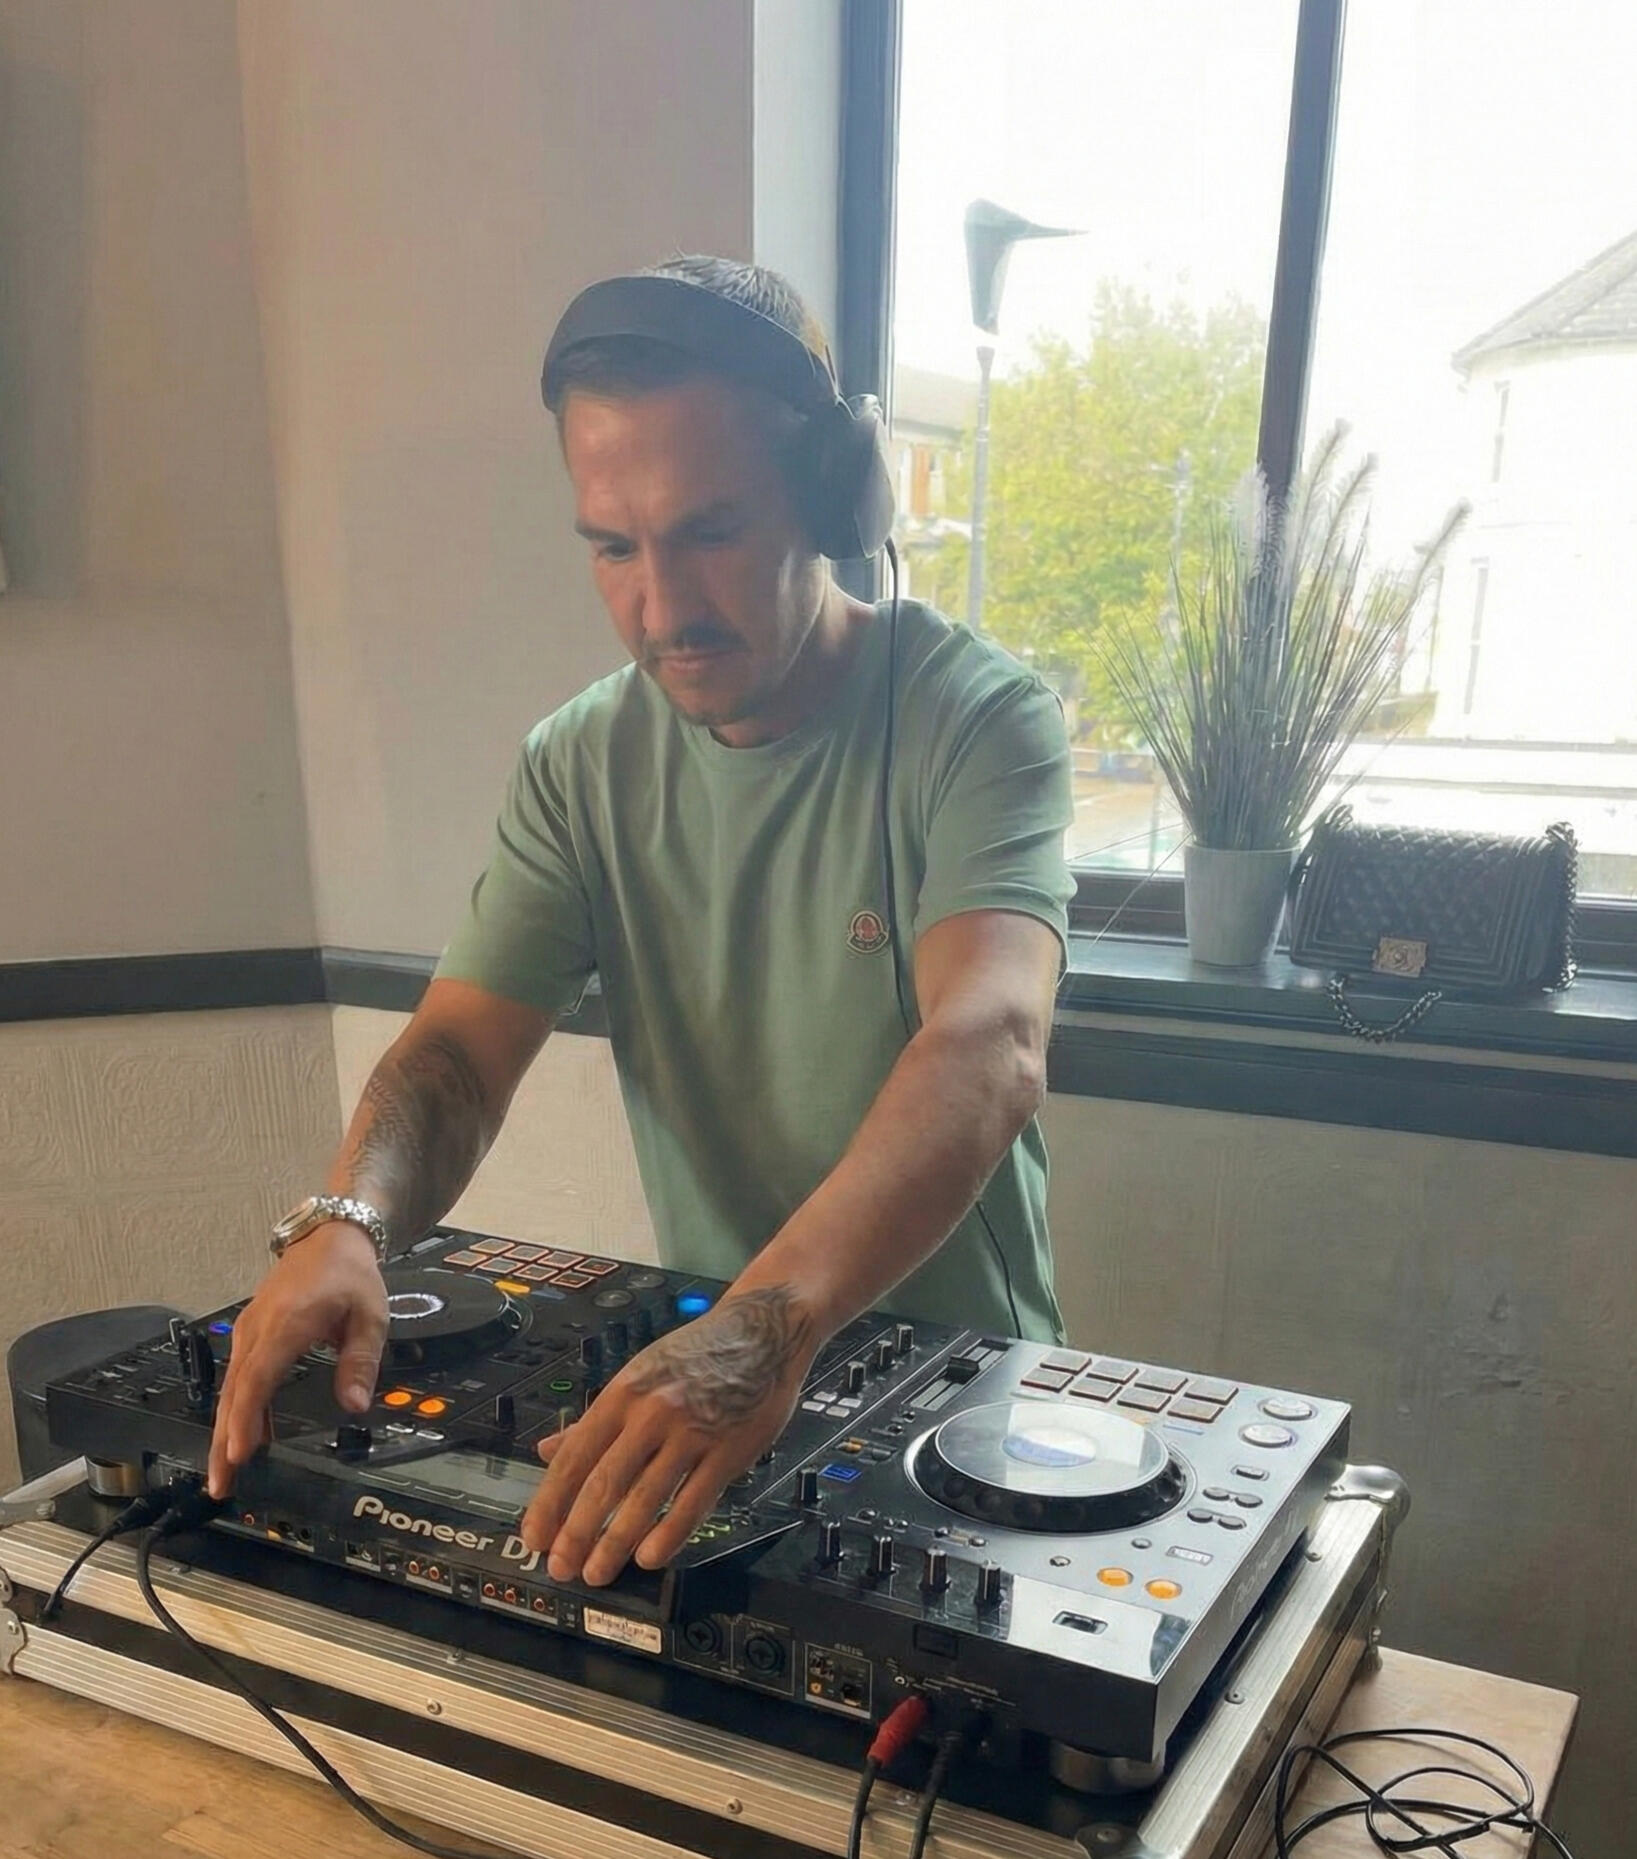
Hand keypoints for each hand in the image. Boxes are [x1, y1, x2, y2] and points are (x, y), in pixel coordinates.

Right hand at [206, 1223, 387, 1498]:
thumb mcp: (370, 1316)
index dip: (247, 1418)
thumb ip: (360, 1361)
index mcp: (288, 1323)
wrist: (329, 1236)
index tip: (240, 1453)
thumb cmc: (350, 1275)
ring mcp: (250, 1331)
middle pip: (235, 1392)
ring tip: (224, 1474)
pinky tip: (244, 1439)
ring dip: (225, 1431)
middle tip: (220, 1484)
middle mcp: (259, 1329)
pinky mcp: (250, 1335)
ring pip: (232, 1389)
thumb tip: (355, 1406)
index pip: (259, 1377)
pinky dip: (237, 1410)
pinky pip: (239, 1378)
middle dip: (224, 1441)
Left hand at [520, 1284, 817, 1586]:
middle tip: (560, 1568)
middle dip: (577, 1532)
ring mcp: (692, 1433)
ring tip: (597, 1572)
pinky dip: (669, 1534)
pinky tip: (649, 1557)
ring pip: (646, 1498)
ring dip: (616, 1542)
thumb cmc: (697, 1353)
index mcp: (624, 1394)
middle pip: (605, 1483)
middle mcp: (652, 1414)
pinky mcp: (728, 1451)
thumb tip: (548, 1450)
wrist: (763, 1330)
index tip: (534, 1537)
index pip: (576, 1456)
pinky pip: (694, 1501)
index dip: (551, 1501)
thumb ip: (595, 1418)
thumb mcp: (638, 1375)